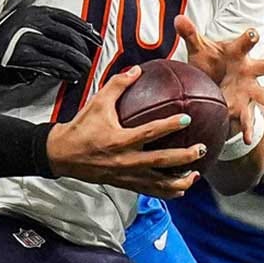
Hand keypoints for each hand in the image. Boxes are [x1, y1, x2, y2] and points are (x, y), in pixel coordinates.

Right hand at [0, 6, 102, 90]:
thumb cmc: (8, 47)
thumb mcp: (28, 29)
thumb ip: (51, 28)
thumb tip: (84, 31)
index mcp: (34, 12)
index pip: (67, 17)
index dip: (84, 28)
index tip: (96, 38)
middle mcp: (31, 21)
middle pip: (68, 32)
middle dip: (84, 46)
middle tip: (92, 56)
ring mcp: (27, 37)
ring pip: (63, 49)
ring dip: (78, 60)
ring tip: (84, 68)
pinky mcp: (24, 55)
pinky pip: (53, 63)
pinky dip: (66, 70)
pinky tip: (71, 75)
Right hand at [46, 65, 203, 198]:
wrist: (62, 154)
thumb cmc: (81, 128)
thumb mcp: (97, 102)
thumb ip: (118, 85)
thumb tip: (137, 69)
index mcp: (120, 140)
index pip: (149, 133)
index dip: (168, 126)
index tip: (186, 118)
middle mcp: (126, 161)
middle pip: (161, 162)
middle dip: (184, 157)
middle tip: (201, 148)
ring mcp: (126, 175)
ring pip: (158, 184)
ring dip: (179, 181)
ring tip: (196, 174)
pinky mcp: (125, 184)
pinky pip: (149, 191)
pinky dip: (167, 192)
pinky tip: (180, 189)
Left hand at [176, 15, 263, 143]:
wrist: (216, 81)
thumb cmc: (211, 61)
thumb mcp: (200, 48)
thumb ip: (190, 34)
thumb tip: (178, 18)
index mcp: (238, 53)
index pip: (246, 42)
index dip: (250, 37)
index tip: (254, 33)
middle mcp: (248, 71)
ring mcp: (249, 90)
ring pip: (262, 95)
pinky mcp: (243, 108)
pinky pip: (247, 120)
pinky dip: (247, 129)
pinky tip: (247, 139)